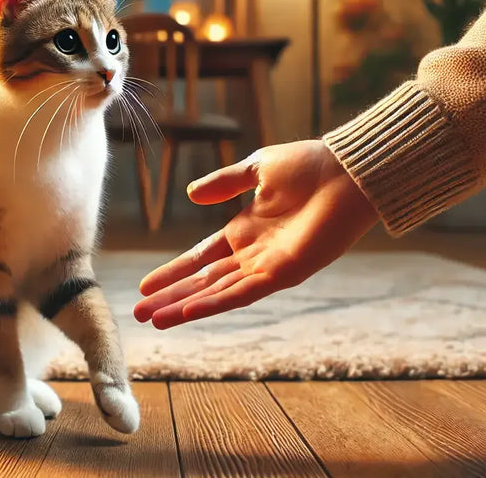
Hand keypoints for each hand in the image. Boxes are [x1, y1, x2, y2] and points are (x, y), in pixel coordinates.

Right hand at [133, 140, 378, 328]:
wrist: (347, 171)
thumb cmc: (310, 166)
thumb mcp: (257, 168)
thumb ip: (225, 183)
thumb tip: (191, 193)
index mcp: (245, 230)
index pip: (200, 258)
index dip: (173, 272)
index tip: (145, 286)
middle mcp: (253, 254)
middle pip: (203, 282)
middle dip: (171, 298)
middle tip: (137, 314)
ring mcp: (267, 266)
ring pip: (217, 293)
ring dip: (185, 307)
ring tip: (153, 320)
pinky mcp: (284, 273)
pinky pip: (243, 293)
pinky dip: (215, 303)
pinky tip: (189, 312)